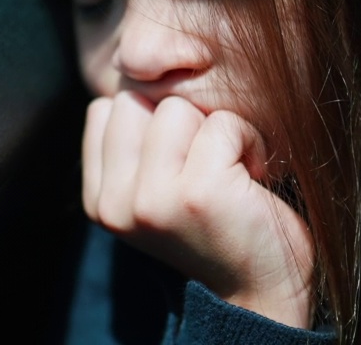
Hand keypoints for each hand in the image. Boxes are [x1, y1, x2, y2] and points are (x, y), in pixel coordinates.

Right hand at [82, 91, 315, 328]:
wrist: (261, 294)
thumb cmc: (217, 228)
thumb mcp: (155, 191)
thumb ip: (135, 146)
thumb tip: (133, 65)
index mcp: (99, 201)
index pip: (108, 108)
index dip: (154, 119)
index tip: (182, 160)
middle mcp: (116, 204)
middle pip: (140, 100)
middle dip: (184, 121)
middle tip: (208, 165)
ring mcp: (154, 199)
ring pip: (178, 107)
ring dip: (218, 130)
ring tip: (230, 171)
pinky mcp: (199, 193)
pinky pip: (222, 124)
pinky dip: (248, 141)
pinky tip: (252, 179)